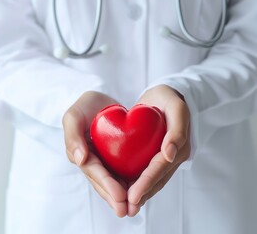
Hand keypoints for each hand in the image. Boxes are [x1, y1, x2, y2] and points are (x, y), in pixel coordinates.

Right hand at [62, 91, 127, 216]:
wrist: (100, 100)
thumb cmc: (85, 106)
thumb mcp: (74, 115)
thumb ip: (72, 135)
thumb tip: (80, 159)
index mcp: (79, 154)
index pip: (94, 171)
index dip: (106, 185)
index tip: (120, 196)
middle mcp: (91, 162)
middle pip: (103, 183)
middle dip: (114, 198)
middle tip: (127, 211)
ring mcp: (103, 163)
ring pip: (112, 183)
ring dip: (122, 198)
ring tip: (134, 209)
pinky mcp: (114, 160)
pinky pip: (122, 174)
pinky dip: (130, 185)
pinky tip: (141, 194)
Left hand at [127, 85, 190, 216]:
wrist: (165, 95)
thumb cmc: (170, 99)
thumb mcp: (176, 108)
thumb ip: (177, 130)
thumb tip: (170, 155)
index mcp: (179, 147)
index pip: (159, 168)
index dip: (146, 183)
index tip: (133, 196)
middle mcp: (172, 156)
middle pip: (156, 180)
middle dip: (142, 195)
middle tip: (127, 208)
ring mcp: (163, 158)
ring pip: (152, 180)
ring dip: (140, 194)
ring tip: (125, 208)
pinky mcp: (154, 156)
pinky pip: (145, 172)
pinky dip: (136, 183)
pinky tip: (124, 191)